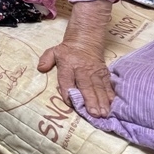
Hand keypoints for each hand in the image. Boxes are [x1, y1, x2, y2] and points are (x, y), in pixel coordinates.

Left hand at [37, 0, 114, 116]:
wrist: (85, 39)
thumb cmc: (67, 50)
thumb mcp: (53, 52)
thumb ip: (46, 60)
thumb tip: (40, 68)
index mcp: (68, 65)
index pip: (67, 80)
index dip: (68, 92)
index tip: (72, 104)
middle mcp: (82, 70)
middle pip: (86, 86)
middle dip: (90, 100)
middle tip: (94, 114)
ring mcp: (94, 72)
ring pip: (99, 87)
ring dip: (102, 101)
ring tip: (104, 113)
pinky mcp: (104, 73)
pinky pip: (108, 84)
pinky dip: (110, 94)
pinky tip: (113, 104)